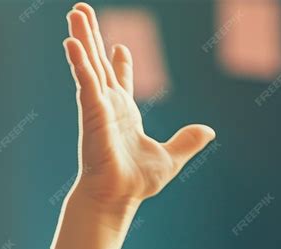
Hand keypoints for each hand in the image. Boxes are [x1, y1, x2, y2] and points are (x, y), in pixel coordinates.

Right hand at [64, 3, 215, 208]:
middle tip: (82, 12)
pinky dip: (79, 63)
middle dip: (92, 38)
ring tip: (74, 13)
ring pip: (89, 65)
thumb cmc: (136, 183)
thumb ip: (187, 141)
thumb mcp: (170, 158)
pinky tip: (71, 43)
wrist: (118, 198)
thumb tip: (209, 131)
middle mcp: (109, 107)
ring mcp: (98, 108)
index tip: (119, 47)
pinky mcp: (91, 113)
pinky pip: (85, 83)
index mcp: (126, 115)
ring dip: (81, 38)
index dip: (121, 64)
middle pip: (99, 64)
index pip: (120, 83)